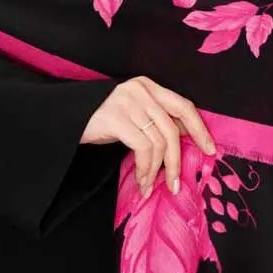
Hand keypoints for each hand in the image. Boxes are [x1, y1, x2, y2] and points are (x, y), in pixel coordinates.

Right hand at [80, 76, 216, 197]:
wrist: (63, 119)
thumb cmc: (101, 121)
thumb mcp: (133, 116)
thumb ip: (156, 121)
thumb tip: (187, 141)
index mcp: (148, 86)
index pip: (183, 106)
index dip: (200, 129)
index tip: (210, 150)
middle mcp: (140, 89)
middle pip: (173, 128)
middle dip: (177, 160)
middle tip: (175, 184)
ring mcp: (127, 101)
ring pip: (159, 142)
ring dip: (156, 171)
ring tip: (149, 186)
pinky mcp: (115, 117)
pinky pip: (142, 148)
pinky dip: (145, 169)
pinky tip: (141, 181)